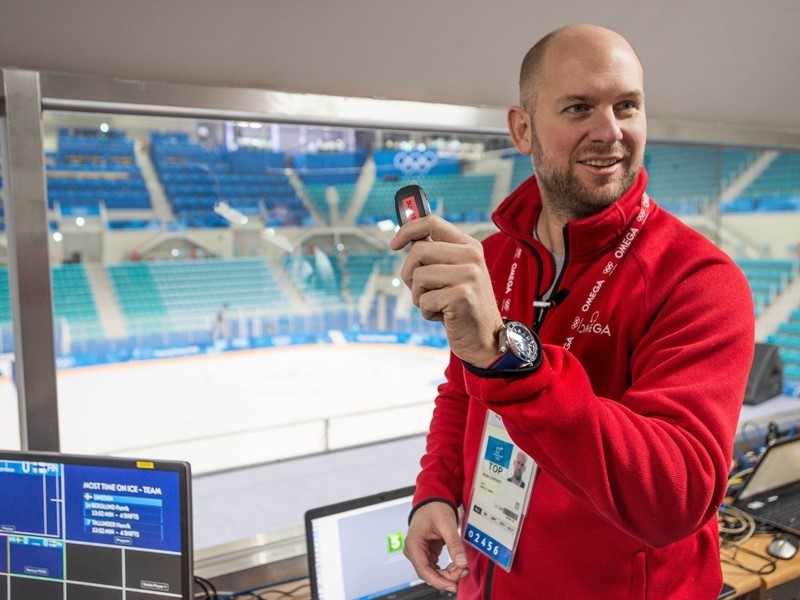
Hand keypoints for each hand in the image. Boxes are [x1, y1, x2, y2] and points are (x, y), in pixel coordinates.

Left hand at [390, 215, 502, 366]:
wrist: (485, 338)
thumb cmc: (462, 305)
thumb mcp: (453, 273)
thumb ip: (435, 253)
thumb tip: (408, 235)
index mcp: (469, 245)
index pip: (432, 222)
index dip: (407, 230)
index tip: (394, 244)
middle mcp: (472, 256)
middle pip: (418, 251)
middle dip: (409, 274)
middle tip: (421, 290)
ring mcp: (469, 275)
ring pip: (418, 277)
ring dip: (419, 296)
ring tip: (437, 304)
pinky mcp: (462, 296)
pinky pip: (424, 300)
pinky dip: (427, 312)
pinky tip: (444, 316)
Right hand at [404, 501, 469, 592]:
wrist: (433, 500)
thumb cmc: (434, 508)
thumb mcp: (447, 524)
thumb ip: (454, 544)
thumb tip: (462, 562)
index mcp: (413, 544)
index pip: (424, 570)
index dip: (439, 581)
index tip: (453, 585)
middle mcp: (414, 551)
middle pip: (429, 573)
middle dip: (447, 576)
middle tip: (464, 571)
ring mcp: (420, 553)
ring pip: (434, 572)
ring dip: (448, 573)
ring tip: (463, 568)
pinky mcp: (427, 553)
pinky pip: (436, 566)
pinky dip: (447, 568)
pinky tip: (458, 565)